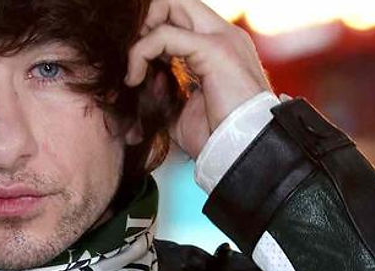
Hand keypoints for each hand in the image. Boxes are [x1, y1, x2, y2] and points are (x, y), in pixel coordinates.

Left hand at [125, 0, 272, 159]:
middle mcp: (222, 34)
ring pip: (169, 3)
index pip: (178, 14)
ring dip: (140, 32)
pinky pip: (163, 35)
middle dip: (144, 21)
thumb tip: (138, 83)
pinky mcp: (214, 50)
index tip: (134, 63)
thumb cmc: (216, 137)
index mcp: (218, 46)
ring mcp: (221, 38)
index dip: (150, 29)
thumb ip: (162, 90)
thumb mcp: (180, 110)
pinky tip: (135, 79)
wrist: (243, 152)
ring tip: (132, 68)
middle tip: (131, 58)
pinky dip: (140, 53)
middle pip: (173, 1)